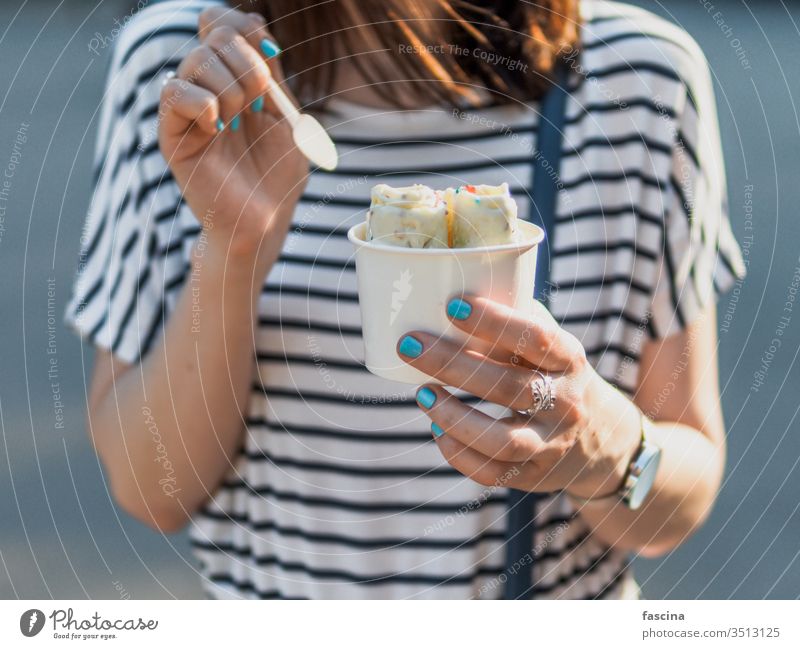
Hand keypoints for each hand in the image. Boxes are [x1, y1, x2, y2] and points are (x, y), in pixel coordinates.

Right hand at [158, 7, 307, 257]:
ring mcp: (190, 109)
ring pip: (197, 60)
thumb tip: (255, 26)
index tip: (271, 58)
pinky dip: (201, 103)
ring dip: (231, 89)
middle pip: (215, 36)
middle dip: (248, 65)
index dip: (244, 26)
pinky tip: (217, 127)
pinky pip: (173, 92)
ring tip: (240, 123)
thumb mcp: (288, 118)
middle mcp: (210, 87)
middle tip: (260, 105)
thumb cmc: (278, 176)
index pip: (225, 23)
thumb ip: (273, 74)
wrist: (263, 221)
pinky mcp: (173, 133)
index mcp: (237, 79)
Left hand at [396, 295, 642, 497]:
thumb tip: (448, 299)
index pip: (535, 338)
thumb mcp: (550, 347)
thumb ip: (514, 326)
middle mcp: (567, 403)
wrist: (602, 439)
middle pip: (508, 386)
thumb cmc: (555, 377)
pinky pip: (493, 473)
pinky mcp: (537, 477)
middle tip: (410, 346)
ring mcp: (553, 444)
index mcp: (570, 360)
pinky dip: (459, 454)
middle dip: (452, 364)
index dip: (493, 321)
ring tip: (422, 394)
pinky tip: (437, 430)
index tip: (451, 305)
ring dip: (454, 417)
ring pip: (501, 440)